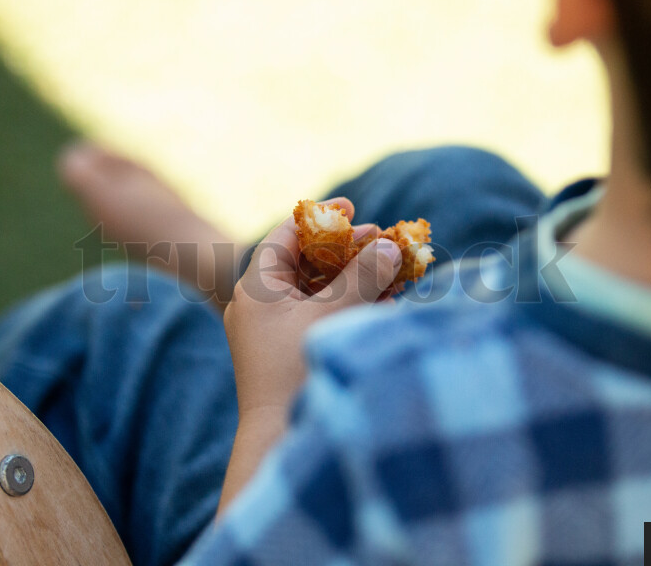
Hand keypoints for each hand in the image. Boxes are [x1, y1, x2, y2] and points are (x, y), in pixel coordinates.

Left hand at [223, 197, 402, 416]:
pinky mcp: (291, 351)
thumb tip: (388, 247)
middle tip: (384, 240)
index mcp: (257, 287)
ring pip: (320, 290)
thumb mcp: (331, 315)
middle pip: (308, 261)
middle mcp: (261, 304)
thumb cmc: (297, 369)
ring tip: (394, 269)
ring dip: (356, 278)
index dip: (323, 219)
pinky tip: (384, 301)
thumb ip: (362, 275)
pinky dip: (350, 305)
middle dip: (350, 250)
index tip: (354, 209)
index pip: (288, 236)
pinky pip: (322, 316)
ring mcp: (275, 330)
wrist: (278, 440)